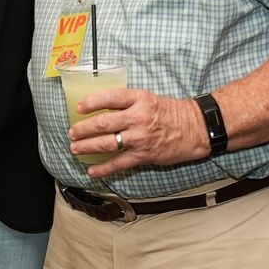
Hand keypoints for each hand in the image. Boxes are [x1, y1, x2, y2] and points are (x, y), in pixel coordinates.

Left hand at [70, 87, 207, 178]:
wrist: (196, 128)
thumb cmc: (170, 112)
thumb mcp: (149, 99)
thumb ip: (127, 103)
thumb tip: (101, 109)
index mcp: (139, 99)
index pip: (110, 97)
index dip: (91, 102)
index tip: (78, 108)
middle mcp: (138, 117)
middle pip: (103, 123)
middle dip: (83, 129)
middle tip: (72, 132)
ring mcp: (140, 138)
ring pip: (107, 143)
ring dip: (87, 146)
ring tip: (75, 148)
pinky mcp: (144, 155)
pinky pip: (119, 163)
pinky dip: (103, 169)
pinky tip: (92, 171)